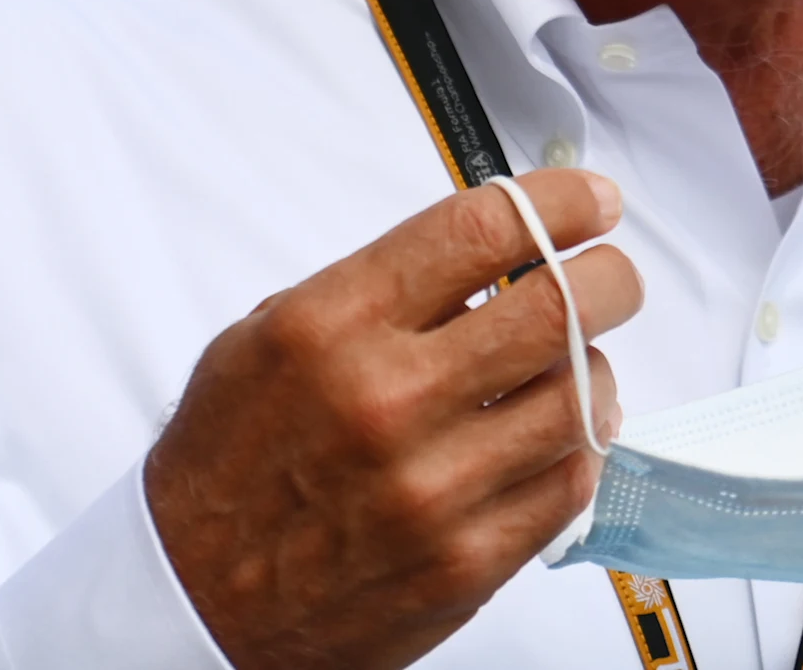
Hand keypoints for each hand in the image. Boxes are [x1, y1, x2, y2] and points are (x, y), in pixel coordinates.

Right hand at [148, 170, 640, 669]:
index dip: (559, 204)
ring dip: (593, 368)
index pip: (481, 233)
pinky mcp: (466, 562)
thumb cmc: (227, 466)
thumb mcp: (266, 339)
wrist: (193, 601)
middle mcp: (386, 402)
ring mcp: (433, 489)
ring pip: (579, 398)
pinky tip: (555, 434)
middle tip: (610, 276)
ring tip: (571, 364)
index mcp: (331, 328)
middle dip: (608, 278)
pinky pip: (569, 482)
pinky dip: (579, 446)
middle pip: (558, 308)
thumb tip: (487, 253)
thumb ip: (375, 289)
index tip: (591, 202)